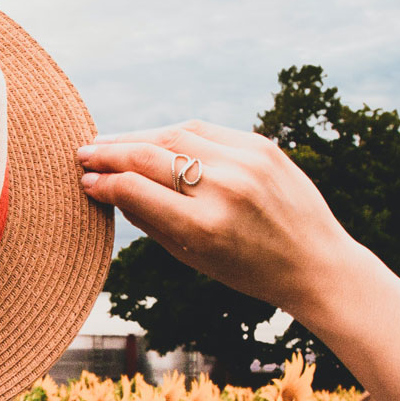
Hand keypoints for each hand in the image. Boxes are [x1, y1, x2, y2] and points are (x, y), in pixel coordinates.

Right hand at [77, 121, 352, 323]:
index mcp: (204, 227)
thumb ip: (150, 221)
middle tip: (83, 154)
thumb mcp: (194, 258)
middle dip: (110, 153)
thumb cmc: (249, 269)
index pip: (135, 190)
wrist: (316, 262)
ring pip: (174, 135)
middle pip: (149, 156)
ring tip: (111, 143)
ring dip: (137, 137)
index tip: (85, 182)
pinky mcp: (262, 145)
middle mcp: (225, 188)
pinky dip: (174, 134)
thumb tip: (109, 187)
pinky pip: (205, 131)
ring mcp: (246, 161)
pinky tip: (153, 139)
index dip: (103, 183)